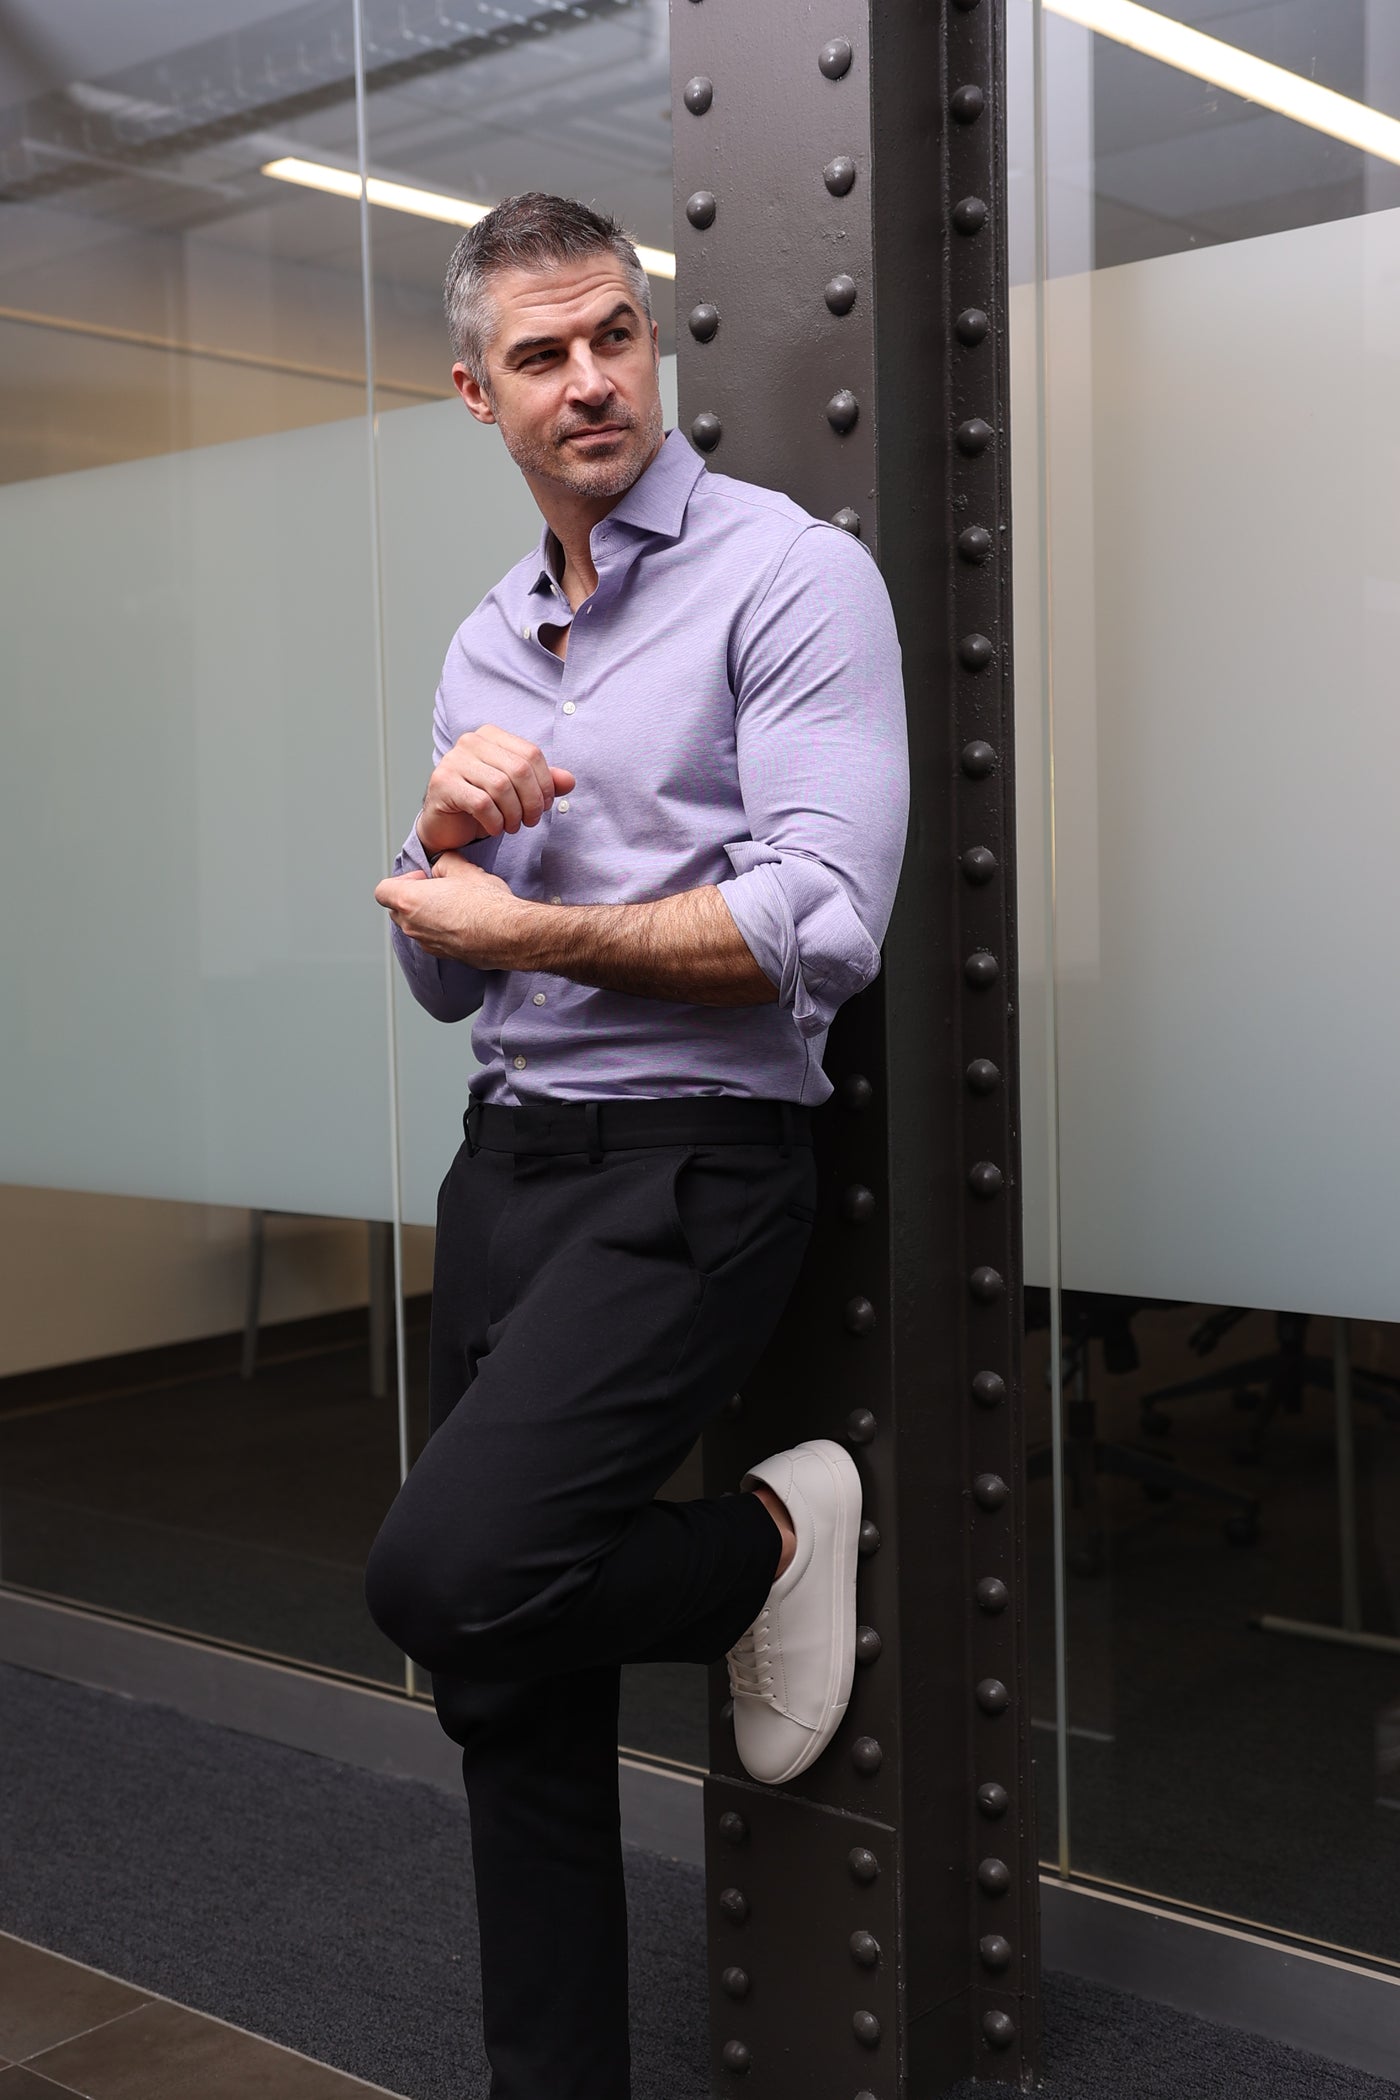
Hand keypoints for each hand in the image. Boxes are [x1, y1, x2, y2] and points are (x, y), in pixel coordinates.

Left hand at [374, 852, 530, 968]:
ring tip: (455, 905)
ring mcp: (427, 944)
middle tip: (438, 889)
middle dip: (413, 897)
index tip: (423, 877)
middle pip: (397, 910)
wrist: (509, 934)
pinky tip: (464, 922)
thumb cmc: (486, 904)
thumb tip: (441, 865)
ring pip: (415, 926)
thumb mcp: (464, 869)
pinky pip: (432, 939)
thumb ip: (444, 862)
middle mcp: (413, 926)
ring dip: (427, 915)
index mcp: (409, 901)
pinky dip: (441, 930)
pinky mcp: (443, 956)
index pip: (382, 890)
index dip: (401, 880)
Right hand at [417, 724, 575, 855]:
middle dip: (531, 801)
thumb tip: (570, 781)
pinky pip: (481, 803)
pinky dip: (495, 821)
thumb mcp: (517, 791)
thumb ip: (543, 782)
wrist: (445, 823)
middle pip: (519, 769)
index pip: (531, 753)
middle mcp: (470, 742)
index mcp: (491, 735)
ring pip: (501, 787)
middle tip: (530, 821)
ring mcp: (453, 760)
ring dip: (513, 814)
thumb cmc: (480, 803)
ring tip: (512, 826)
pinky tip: (495, 828)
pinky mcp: (443, 783)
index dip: (545, 783)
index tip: (544, 805)